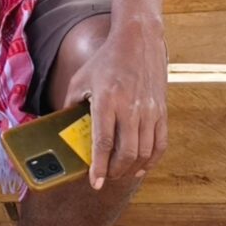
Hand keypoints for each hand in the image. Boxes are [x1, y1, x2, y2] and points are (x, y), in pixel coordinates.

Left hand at [73, 20, 167, 188]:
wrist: (138, 42)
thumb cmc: (105, 61)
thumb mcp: (79, 80)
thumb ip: (71, 104)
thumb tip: (63, 127)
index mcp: (107, 101)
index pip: (103, 142)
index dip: (98, 166)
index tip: (94, 182)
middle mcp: (131, 109)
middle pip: (127, 152)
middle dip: (115, 171)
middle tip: (104, 178)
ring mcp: (149, 111)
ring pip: (145, 152)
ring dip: (132, 169)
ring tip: (119, 174)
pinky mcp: (162, 111)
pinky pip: (160, 143)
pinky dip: (152, 159)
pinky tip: (142, 167)